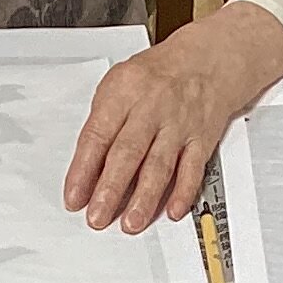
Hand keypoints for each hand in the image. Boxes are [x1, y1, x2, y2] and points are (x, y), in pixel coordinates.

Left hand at [64, 0, 282, 234]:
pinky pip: (193, 168)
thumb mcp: (118, 85)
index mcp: (124, 92)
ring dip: (145, 198)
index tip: (74, 197)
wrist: (207, 60)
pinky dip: (183, 191)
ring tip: (131, 222)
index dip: (84, 170)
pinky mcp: (201, 138)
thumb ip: (103, 124)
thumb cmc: (156, 76)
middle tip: (97, 217)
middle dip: (111, 189)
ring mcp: (179, 124)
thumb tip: (85, 171)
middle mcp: (152, 107)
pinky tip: (172, 210)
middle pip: (128, 153)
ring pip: (160, 165)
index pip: (98, 135)